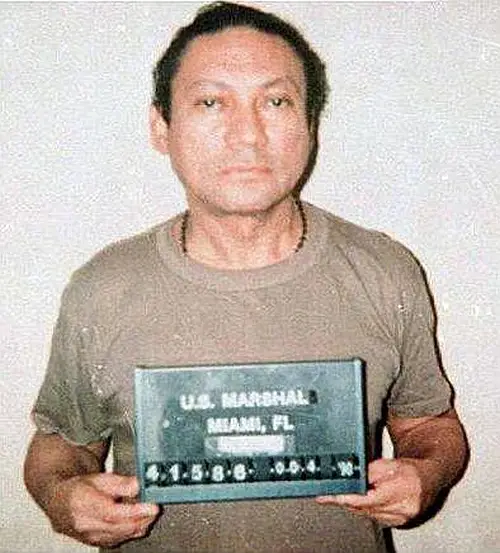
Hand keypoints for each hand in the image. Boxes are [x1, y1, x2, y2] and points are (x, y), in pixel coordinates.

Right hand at [46, 473, 159, 546]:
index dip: (135, 512)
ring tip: (149, 513)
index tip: (152, 506)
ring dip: (139, 525)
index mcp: (82, 503)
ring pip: (120, 536)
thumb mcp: (98, 477)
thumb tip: (137, 485)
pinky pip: (117, 540)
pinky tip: (138, 522)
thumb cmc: (78, 487)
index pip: (113, 513)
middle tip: (156, 508)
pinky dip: (130, 531)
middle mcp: (84, 524)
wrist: (59, 501)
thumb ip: (119, 482)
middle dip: (141, 519)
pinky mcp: (94, 542)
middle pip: (118, 527)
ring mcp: (89, 536)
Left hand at [316, 458, 438, 526]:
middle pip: (364, 509)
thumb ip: (369, 471)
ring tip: (346, 493)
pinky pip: (374, 518)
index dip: (346, 498)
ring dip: (354, 506)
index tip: (330, 496)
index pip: (365, 499)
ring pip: (367, 515)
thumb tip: (351, 477)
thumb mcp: (388, 463)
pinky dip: (364, 510)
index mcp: (400, 491)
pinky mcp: (397, 523)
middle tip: (329, 494)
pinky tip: (360, 502)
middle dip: (346, 500)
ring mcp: (400, 519)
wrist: (428, 479)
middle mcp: (401, 509)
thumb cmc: (411, 470)